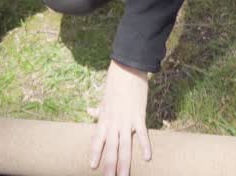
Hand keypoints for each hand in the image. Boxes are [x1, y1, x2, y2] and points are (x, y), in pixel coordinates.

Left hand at [89, 61, 150, 175]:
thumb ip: (98, 109)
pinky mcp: (138, 115)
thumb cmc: (115, 84)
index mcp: (104, 118)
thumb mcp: (104, 99)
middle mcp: (113, 122)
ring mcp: (126, 120)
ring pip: (124, 145)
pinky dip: (144, 145)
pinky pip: (141, 133)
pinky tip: (146, 157)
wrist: (127, 69)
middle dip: (109, 165)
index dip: (95, 153)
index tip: (92, 167)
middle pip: (111, 148)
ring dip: (124, 162)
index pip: (98, 140)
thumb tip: (89, 111)